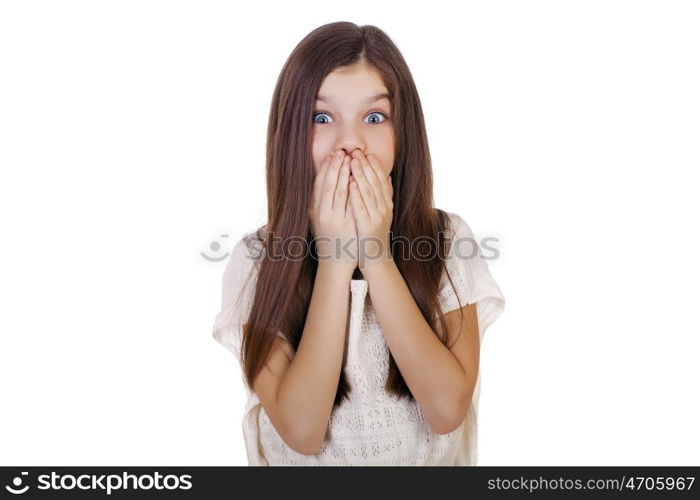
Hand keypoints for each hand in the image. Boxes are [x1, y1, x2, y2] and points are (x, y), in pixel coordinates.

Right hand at [309, 150, 357, 274]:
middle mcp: (322, 214)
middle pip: (327, 185)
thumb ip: (320, 201)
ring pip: (338, 192)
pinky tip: (355, 180)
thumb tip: (323, 179)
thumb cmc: (328, 237)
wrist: (335, 261)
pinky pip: (350, 205)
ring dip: (343, 174)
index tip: (331, 155)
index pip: (318, 184)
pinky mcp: (346, 225)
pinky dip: (352, 191)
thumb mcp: (319, 218)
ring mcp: (334, 220)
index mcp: (314, 210)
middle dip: (334, 167)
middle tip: (341, 152)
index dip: (325, 168)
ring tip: (349, 160)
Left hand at [347, 150, 393, 271]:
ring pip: (368, 192)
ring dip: (361, 175)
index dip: (374, 166)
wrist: (376, 259)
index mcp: (387, 204)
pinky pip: (361, 207)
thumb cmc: (375, 235)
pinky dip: (356, 194)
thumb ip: (385, 196)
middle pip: (375, 183)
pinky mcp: (367, 226)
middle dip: (365, 166)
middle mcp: (384, 209)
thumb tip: (388, 177)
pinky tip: (351, 183)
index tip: (367, 153)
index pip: (382, 181)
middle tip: (356, 152)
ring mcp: (377, 218)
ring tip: (353, 161)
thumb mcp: (383, 213)